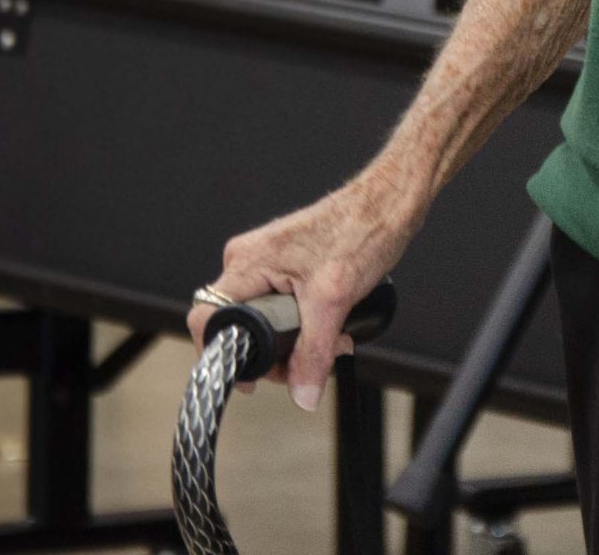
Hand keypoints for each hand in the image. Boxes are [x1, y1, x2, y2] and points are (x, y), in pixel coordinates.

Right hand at [186, 172, 419, 409]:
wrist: (390, 205)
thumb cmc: (362, 230)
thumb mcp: (334, 299)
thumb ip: (314, 351)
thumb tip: (302, 394)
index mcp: (248, 261)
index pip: (208, 319)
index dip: (224, 355)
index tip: (250, 379)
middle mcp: (250, 260)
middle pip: (240, 328)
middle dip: (275, 354)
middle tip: (306, 365)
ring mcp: (268, 263)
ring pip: (265, 323)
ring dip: (295, 343)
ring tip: (331, 343)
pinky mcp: (287, 268)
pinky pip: (281, 310)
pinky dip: (303, 327)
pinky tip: (331, 331)